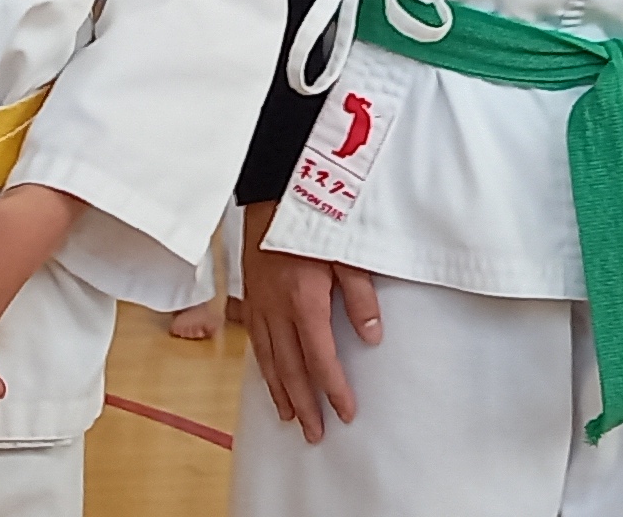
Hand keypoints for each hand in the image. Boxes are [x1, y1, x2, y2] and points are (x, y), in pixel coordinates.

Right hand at [239, 200, 376, 442]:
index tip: (345, 412)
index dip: (333, 389)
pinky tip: (269, 379)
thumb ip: (360, 295)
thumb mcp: (346, 251)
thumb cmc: (312, 216)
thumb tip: (372, 336)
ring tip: (291, 418)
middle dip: (305, 404)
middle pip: (290, 368)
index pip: (320, 358)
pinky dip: (262, 366)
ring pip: (268, 359)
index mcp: (304, 300)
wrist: (271, 189)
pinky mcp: (250, 296)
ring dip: (281, 392)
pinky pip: (255, 341)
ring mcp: (259, 304)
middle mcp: (277, 309)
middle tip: (316, 433)